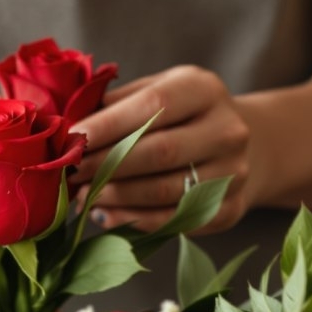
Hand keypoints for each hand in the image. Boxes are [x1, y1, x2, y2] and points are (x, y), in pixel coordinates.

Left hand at [71, 66, 253, 233]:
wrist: (244, 145)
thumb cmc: (183, 116)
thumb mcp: (160, 91)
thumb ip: (120, 103)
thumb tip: (68, 125)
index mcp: (205, 90)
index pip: (153, 106)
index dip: (109, 124)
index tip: (73, 138)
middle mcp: (227, 131)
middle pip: (160, 152)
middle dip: (107, 165)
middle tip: (72, 174)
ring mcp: (234, 173)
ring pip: (165, 191)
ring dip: (117, 197)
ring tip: (82, 197)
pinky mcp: (231, 208)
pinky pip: (175, 220)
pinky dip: (135, 221)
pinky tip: (106, 216)